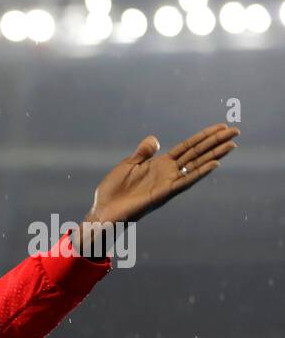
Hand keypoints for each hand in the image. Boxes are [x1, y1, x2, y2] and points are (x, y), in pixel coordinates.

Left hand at [82, 123, 239, 229]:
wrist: (103, 211)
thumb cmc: (113, 191)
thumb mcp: (128, 165)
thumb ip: (143, 152)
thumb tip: (155, 139)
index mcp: (159, 164)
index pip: (187, 146)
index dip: (203, 136)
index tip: (220, 127)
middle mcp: (168, 172)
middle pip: (197, 153)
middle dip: (215, 142)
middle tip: (235, 130)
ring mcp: (168, 182)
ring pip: (196, 165)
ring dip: (214, 155)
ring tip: (232, 144)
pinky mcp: (163, 193)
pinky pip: (185, 182)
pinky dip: (199, 173)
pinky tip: (214, 164)